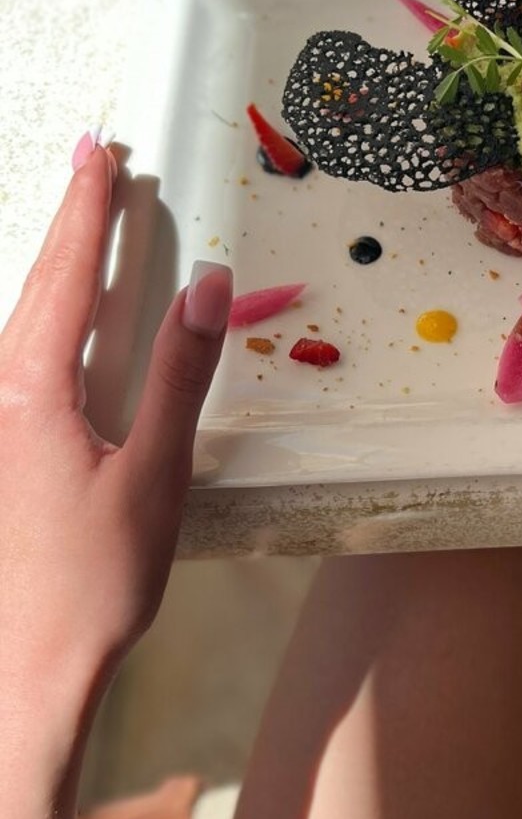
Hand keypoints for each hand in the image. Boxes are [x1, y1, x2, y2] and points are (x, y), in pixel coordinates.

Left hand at [0, 141, 232, 719]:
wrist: (32, 664)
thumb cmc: (94, 577)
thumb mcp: (154, 472)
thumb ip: (180, 374)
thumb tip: (205, 285)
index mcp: (31, 391)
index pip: (65, 276)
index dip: (86, 211)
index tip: (100, 155)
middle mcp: (0, 395)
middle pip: (36, 287)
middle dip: (67, 223)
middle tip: (92, 164)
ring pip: (24, 321)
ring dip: (57, 266)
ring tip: (82, 224)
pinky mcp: (3, 450)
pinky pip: (24, 358)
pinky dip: (50, 315)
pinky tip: (65, 321)